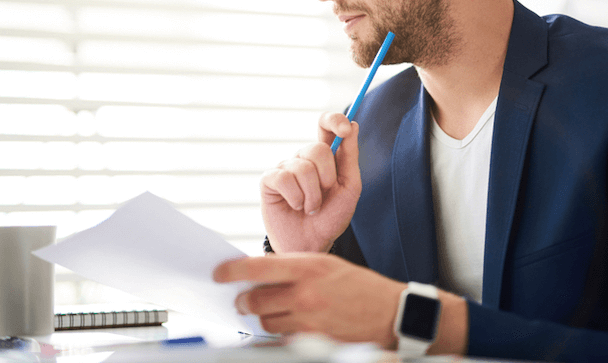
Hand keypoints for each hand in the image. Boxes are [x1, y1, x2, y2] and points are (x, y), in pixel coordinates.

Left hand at [214, 253, 404, 347]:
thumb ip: (293, 268)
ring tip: (273, 311)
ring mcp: (309, 320)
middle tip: (243, 299)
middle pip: (255, 299)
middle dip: (244, 300)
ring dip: (263, 317)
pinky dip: (279, 333)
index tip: (218, 274)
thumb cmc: (357, 285)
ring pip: (266, 321)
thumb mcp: (326, 264)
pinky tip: (288, 325)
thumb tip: (259, 272)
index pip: (257, 267)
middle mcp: (305, 293)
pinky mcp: (314, 342)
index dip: (231, 271)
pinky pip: (282, 339)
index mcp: (307, 267)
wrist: (390, 312)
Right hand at [260, 113, 360, 252]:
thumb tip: (352, 124)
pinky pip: (284, 178)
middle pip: (316, 148)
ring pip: (302, 167)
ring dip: (312, 195)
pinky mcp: (269, 180)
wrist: (312, 243)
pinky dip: (296, 198)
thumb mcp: (349, 187)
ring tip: (310, 208)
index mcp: (325, 156)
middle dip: (327, 177)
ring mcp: (285, 168)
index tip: (345, 129)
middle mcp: (303, 158)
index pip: (325, 124)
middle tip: (325, 195)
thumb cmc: (331, 217)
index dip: (334, 120)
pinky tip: (295, 206)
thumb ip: (350, 156)